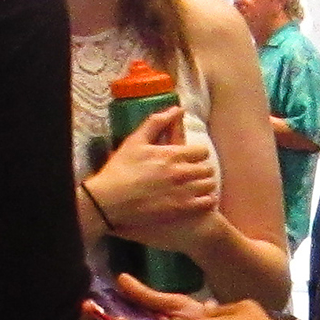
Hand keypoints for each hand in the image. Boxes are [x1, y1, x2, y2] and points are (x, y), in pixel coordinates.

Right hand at [86, 106, 219, 249]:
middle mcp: (181, 172)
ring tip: (194, 187)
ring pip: (209, 185)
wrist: (109, 202)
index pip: (202, 151)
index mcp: (171, 154)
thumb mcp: (135, 141)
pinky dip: (205, 200)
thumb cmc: (120, 169)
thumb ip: (157, 122)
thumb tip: (177, 108)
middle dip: (201, 169)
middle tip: (191, 173)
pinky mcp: (181, 210)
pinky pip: (207, 203)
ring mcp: (183, 192)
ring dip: (204, 185)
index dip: (197, 154)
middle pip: (208, 169)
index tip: (189, 159)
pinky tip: (196, 200)